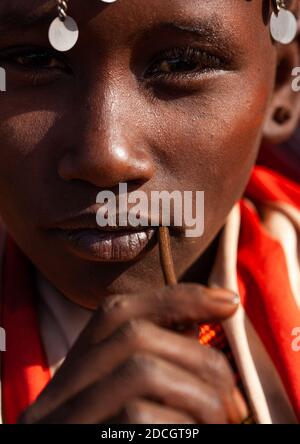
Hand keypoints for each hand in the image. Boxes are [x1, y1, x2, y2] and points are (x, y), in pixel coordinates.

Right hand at [19, 283, 247, 423]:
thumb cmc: (126, 436)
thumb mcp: (134, 400)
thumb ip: (157, 361)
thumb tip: (198, 324)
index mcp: (77, 369)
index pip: (117, 311)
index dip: (176, 298)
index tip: (228, 302)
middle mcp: (60, 388)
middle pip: (135, 335)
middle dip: (199, 357)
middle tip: (235, 402)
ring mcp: (64, 417)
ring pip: (141, 371)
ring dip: (199, 395)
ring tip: (220, 423)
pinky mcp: (76, 438)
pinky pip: (137, 417)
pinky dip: (182, 425)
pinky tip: (192, 438)